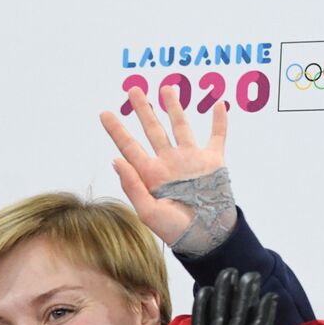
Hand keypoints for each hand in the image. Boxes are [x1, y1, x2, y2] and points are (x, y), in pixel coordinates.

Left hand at [100, 86, 230, 248]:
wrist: (207, 236)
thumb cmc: (175, 229)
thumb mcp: (148, 212)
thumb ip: (132, 185)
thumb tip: (115, 159)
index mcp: (150, 174)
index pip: (129, 146)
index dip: (116, 130)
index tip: (104, 113)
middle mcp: (168, 162)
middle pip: (152, 130)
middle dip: (143, 110)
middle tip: (133, 90)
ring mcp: (190, 160)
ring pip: (180, 126)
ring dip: (174, 107)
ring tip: (167, 88)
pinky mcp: (212, 161)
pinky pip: (216, 136)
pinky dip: (219, 121)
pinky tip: (218, 104)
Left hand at [138, 268, 276, 324]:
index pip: (202, 324)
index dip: (205, 306)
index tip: (206, 287)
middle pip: (223, 315)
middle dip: (226, 293)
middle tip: (229, 270)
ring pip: (241, 317)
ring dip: (245, 297)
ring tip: (248, 275)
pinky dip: (262, 315)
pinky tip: (267, 298)